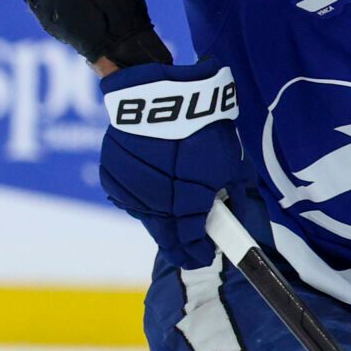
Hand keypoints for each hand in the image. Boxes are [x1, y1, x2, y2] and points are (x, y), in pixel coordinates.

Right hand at [97, 56, 244, 264]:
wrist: (162, 93)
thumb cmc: (204, 127)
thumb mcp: (231, 163)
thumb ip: (234, 196)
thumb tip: (238, 219)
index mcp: (188, 202)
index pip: (190, 241)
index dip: (197, 253)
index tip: (204, 256)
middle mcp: (157, 202)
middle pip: (165, 235)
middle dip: (178, 246)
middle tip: (188, 251)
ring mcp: (131, 189)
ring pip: (146, 217)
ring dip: (160, 221)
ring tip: (172, 219)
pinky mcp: (112, 175)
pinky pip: (129, 197)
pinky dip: (142, 200)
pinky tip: (153, 195)